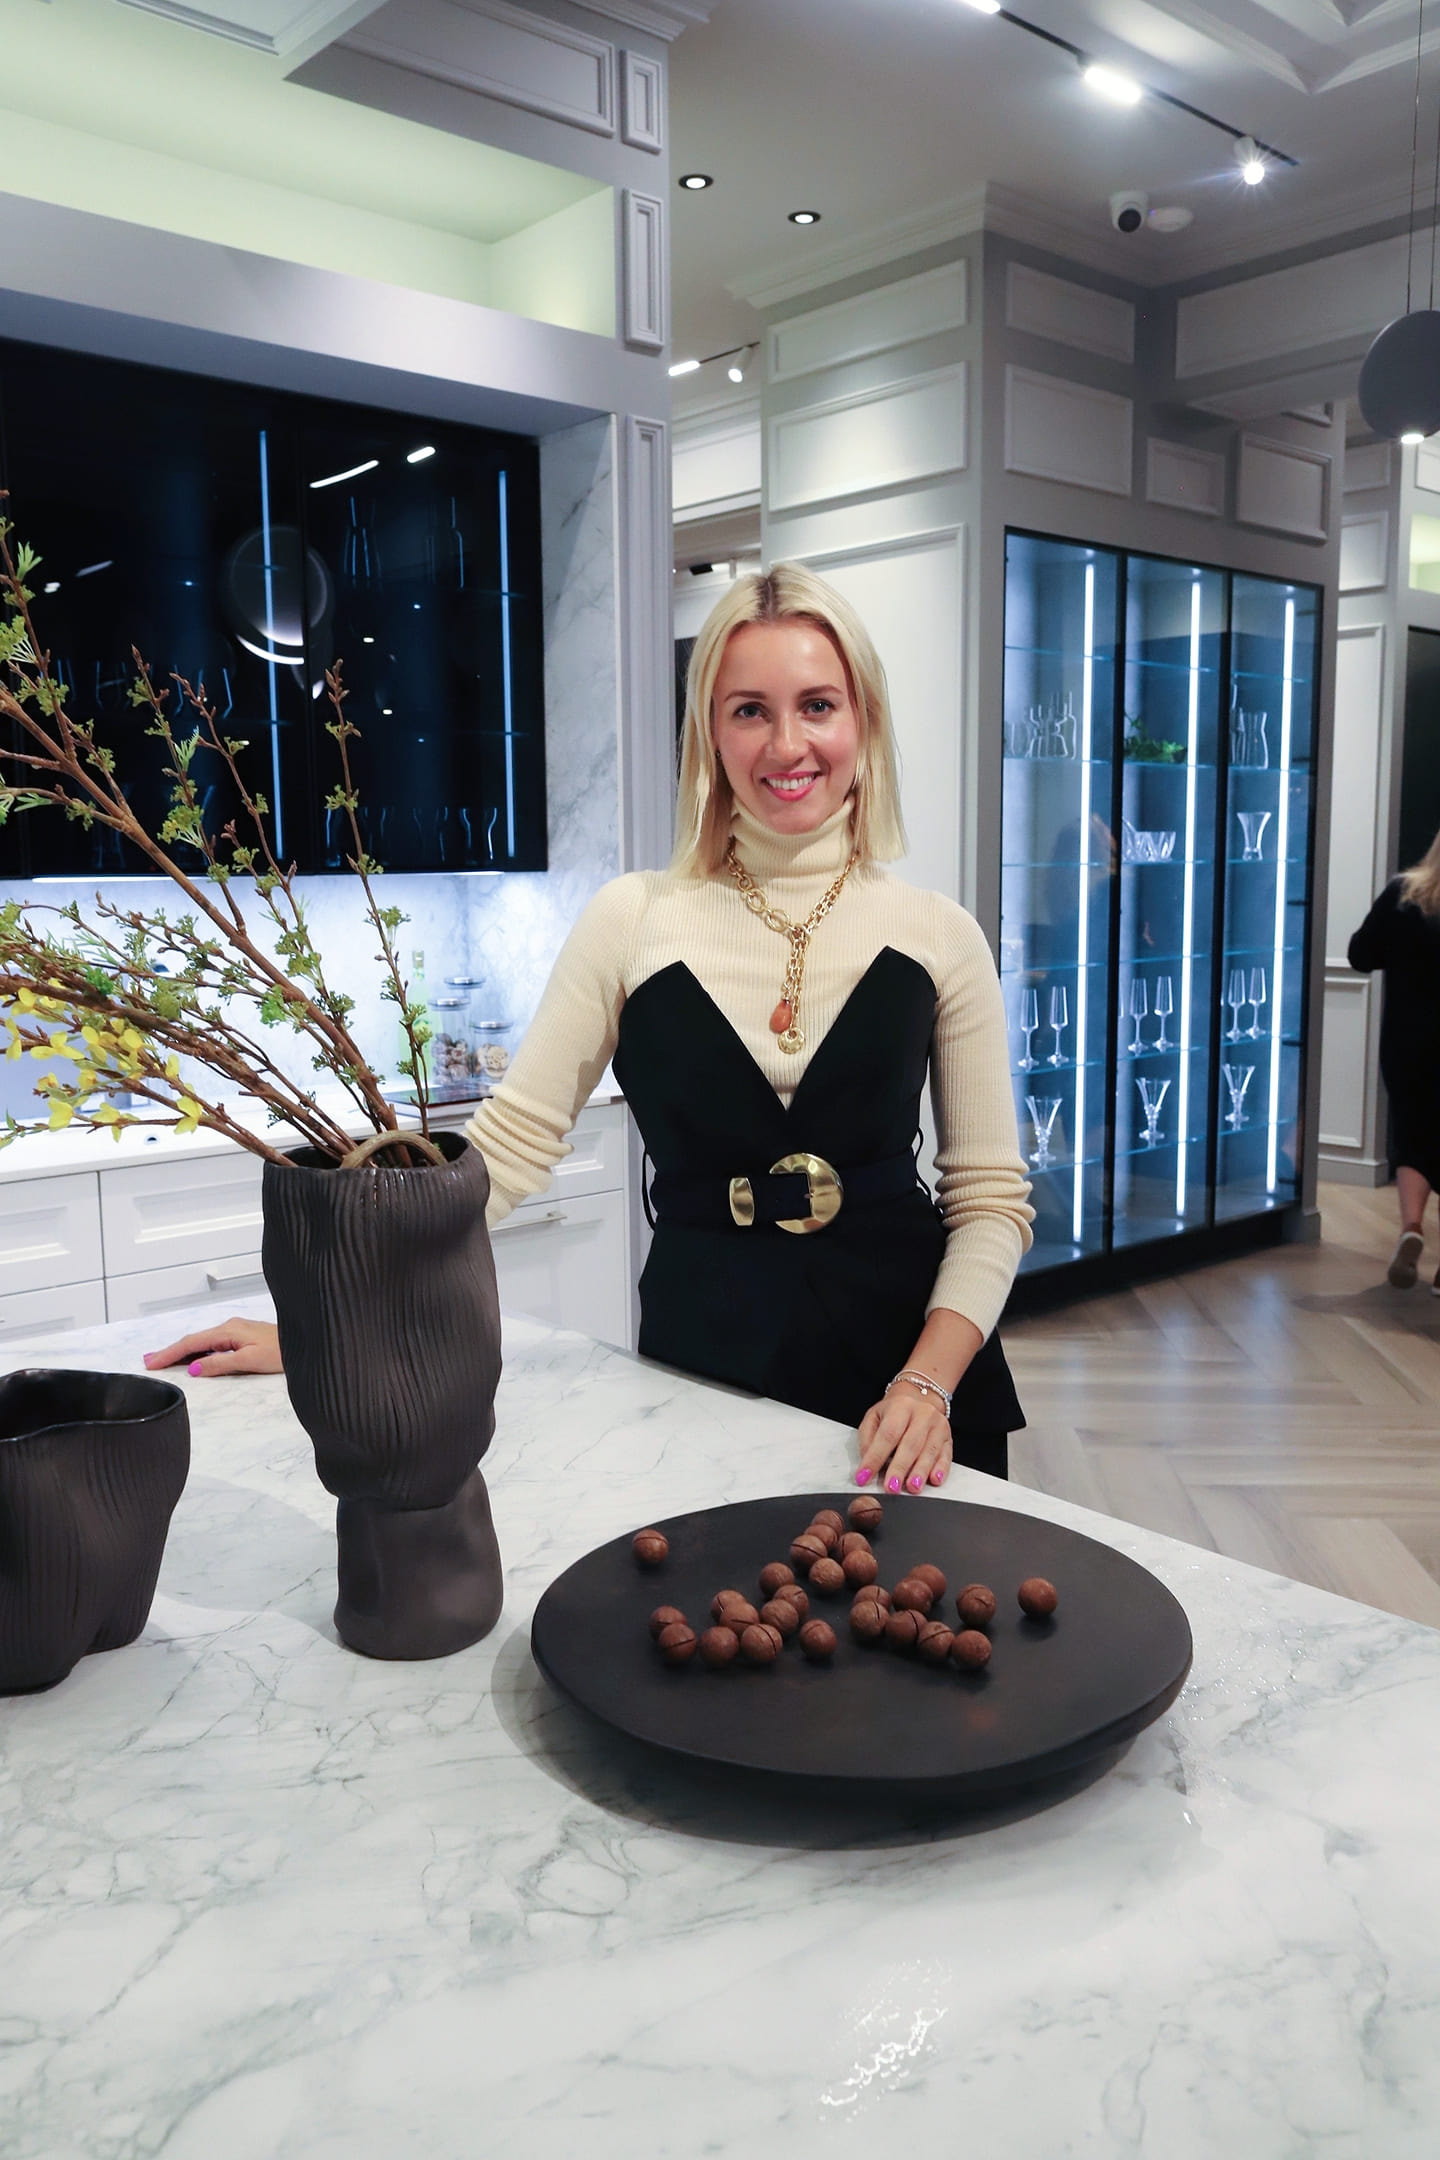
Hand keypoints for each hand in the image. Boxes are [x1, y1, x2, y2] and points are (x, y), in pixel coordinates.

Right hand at [143, 1316, 282, 1378]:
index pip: (191, 1343)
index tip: (151, 1363)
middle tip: (148, 1361)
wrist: (307, 1341)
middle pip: (193, 1340)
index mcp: (228, 1331)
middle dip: (170, 1351)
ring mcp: (236, 1331)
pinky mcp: (242, 1337)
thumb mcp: (249, 1360)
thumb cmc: (282, 1351)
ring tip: (162, 1360)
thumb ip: (220, 1364)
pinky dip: (196, 1350)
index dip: (169, 1354)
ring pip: (201, 1341)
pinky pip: (212, 1343)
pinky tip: (191, 1358)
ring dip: (181, 1351)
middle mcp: (229, 1327)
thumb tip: (192, 1368)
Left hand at [855, 1384, 951, 1494]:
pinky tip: (934, 1479)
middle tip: (891, 1487)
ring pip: (930, 1451)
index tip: (864, 1476)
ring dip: (920, 1472)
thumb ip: (867, 1440)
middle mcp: (922, 1414)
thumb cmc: (894, 1412)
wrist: (920, 1397)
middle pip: (911, 1444)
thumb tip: (867, 1465)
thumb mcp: (874, 1418)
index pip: (887, 1435)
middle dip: (900, 1468)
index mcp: (900, 1406)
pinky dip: (941, 1469)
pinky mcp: (948, 1438)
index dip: (875, 1458)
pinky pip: (946, 1455)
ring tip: (912, 1487)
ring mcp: (938, 1426)